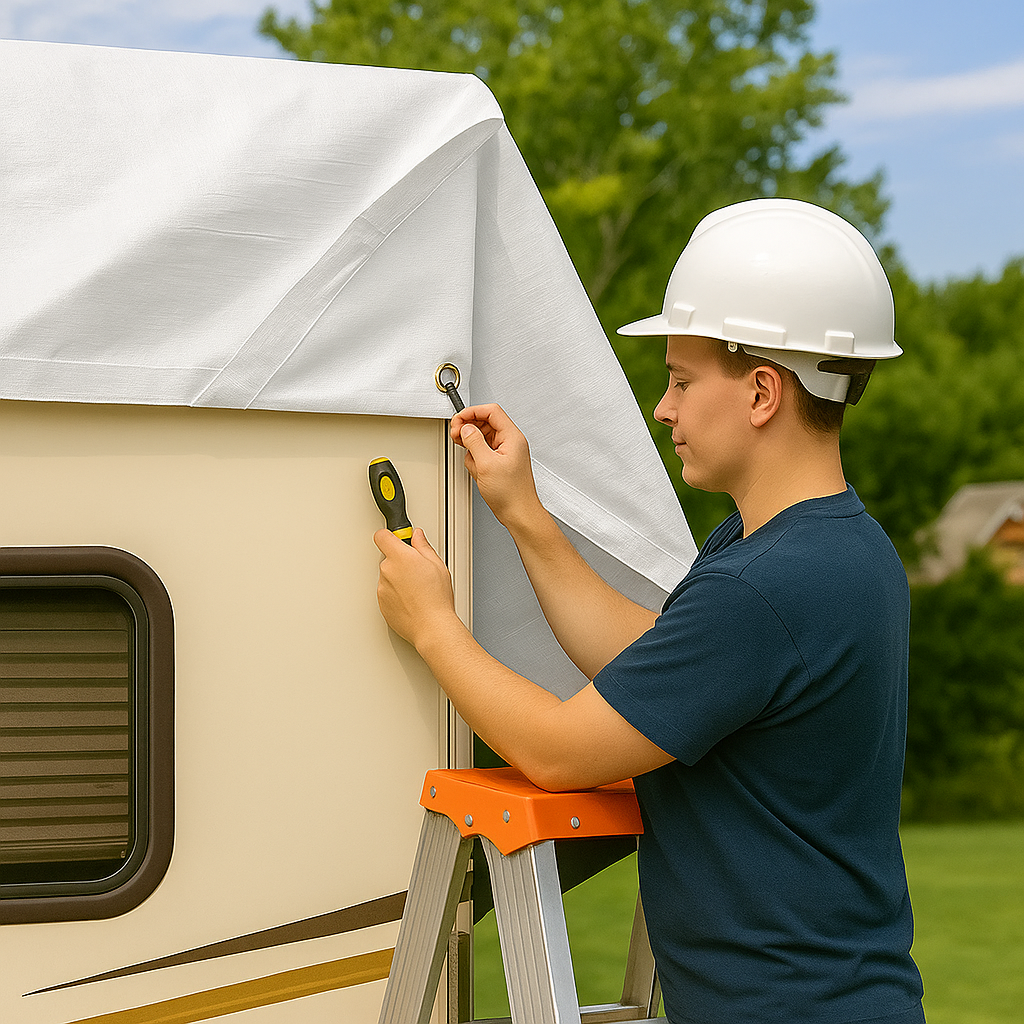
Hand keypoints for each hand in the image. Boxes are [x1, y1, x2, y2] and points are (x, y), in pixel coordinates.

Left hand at [374, 527, 457, 648]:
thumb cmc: (436, 599)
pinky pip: (387, 593)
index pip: (382, 536)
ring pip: (387, 577)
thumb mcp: (437, 565)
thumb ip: (423, 546)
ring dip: (398, 579)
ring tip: (417, 589)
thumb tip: (417, 536)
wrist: (431, 627)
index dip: (390, 536)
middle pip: (387, 558)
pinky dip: (396, 595)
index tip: (397, 539)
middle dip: (400, 561)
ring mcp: (382, 589)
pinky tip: (412, 600)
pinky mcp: (381, 604)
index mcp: (400, 557)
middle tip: (418, 571)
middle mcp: (387, 571)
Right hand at [449, 404, 542, 528]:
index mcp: (512, 437)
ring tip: (468, 455)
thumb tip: (466, 428)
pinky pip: (482, 452)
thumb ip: (474, 442)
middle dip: (469, 427)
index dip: (472, 412)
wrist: (518, 513)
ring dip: (471, 445)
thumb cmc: (511, 494)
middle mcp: (510, 442)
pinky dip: (475, 458)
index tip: (459, 419)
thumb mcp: (487, 465)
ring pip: (482, 437)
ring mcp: (505, 452)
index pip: (491, 412)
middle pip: (485, 422)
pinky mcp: (499, 462)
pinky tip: (475, 467)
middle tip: (457, 434)